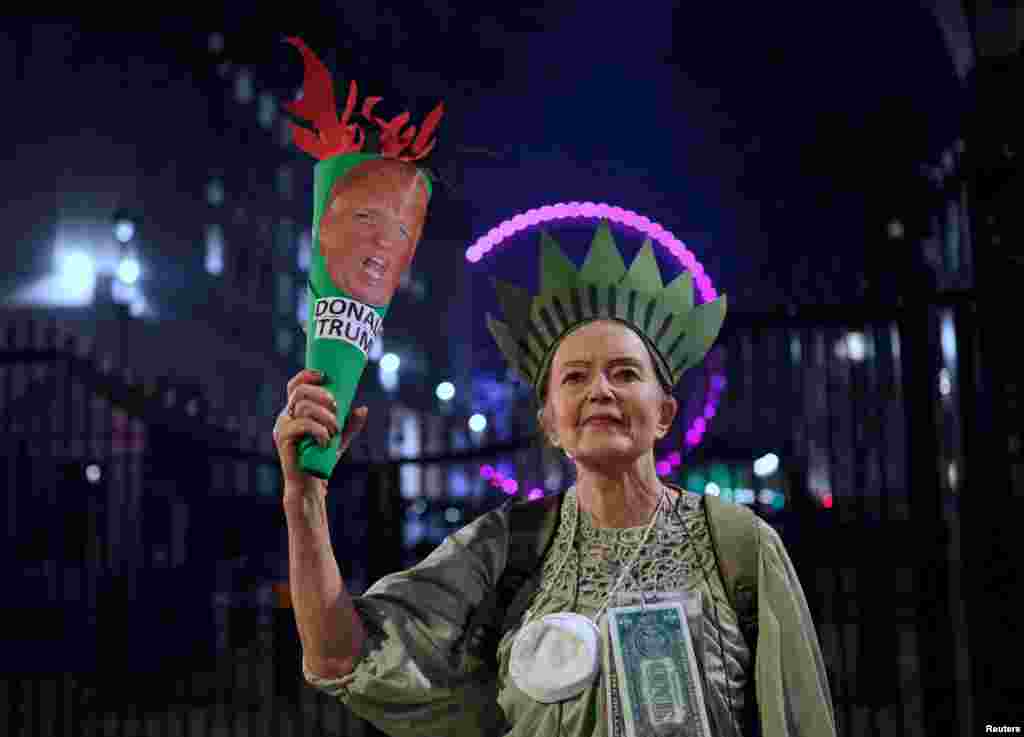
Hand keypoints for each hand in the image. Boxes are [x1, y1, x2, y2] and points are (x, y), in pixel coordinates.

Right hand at [273, 369, 368, 498]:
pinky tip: (326, 440)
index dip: (307, 376)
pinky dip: (319, 430)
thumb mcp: (340, 438)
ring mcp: (283, 426)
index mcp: (296, 411)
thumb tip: (362, 409)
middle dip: (321, 394)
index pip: (295, 386)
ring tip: (335, 430)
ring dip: (325, 415)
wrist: (310, 484)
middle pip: (299, 391)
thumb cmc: (322, 458)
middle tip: (336, 406)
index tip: (325, 375)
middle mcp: (286, 416)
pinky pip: (302, 424)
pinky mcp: (283, 438)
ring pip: (303, 406)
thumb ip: (350, 424)